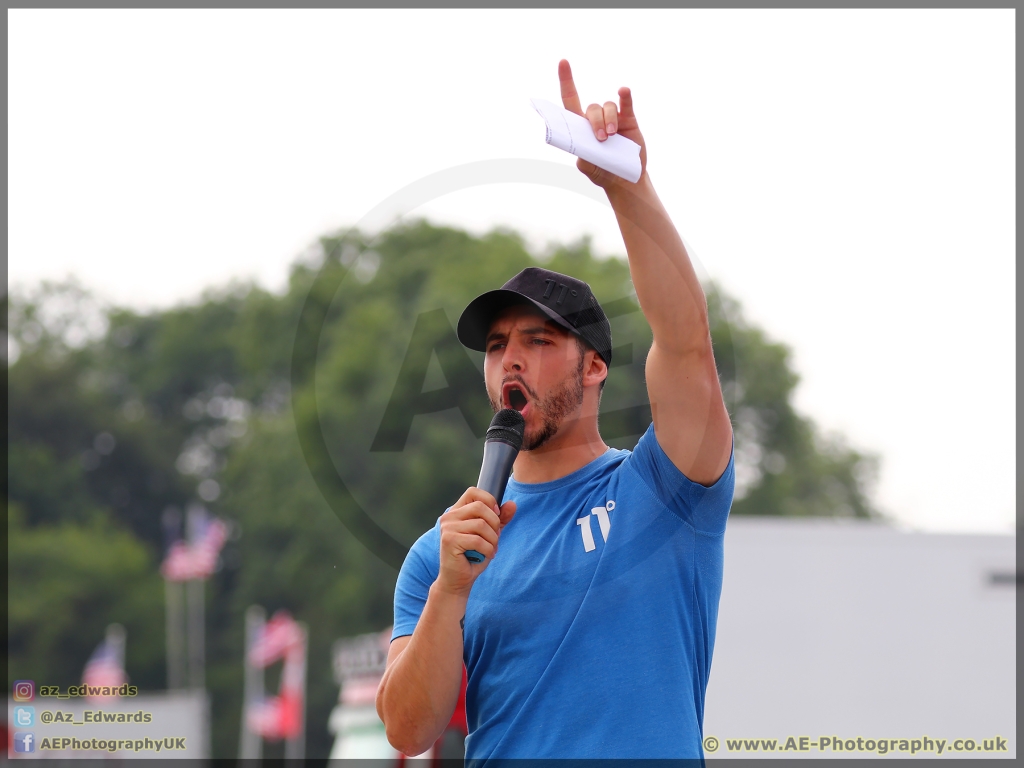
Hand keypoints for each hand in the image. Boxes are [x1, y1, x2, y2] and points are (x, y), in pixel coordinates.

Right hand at [436, 487, 516, 596]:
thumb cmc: (474, 556)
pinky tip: (487, 555)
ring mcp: (448, 528)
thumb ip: (500, 519)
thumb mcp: (490, 534)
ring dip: (493, 539)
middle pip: (480, 507)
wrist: (459, 580)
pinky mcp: (449, 541)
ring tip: (492, 549)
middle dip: (495, 523)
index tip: (496, 516)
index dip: (489, 501)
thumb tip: (512, 504)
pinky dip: (488, 549)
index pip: (473, 492)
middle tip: (495, 538)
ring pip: (481, 525)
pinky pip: (478, 540)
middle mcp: (449, 516)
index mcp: (457, 511)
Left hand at [558, 59, 646, 186]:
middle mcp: (596, 119)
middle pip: (591, 109)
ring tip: (611, 135)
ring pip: (607, 106)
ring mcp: (613, 118)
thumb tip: (583, 148)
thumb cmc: (603, 172)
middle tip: (601, 139)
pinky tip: (623, 92)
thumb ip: (583, 159)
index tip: (563, 62)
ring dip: (608, 118)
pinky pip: (626, 103)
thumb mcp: (588, 168)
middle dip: (595, 122)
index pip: (571, 100)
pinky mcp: (629, 120)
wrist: (626, 180)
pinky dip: (625, 96)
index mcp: (581, 128)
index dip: (566, 81)